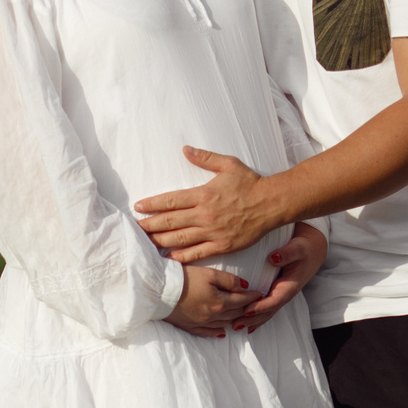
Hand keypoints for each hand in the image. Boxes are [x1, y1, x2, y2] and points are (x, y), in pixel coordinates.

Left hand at [134, 147, 289, 262]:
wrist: (272, 203)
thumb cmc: (251, 183)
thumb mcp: (228, 164)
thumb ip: (205, 158)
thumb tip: (185, 149)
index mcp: (204, 194)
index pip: (171, 200)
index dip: (152, 205)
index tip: (138, 207)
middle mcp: (205, 215)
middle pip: (170, 222)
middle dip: (150, 225)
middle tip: (135, 229)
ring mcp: (213, 232)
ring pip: (179, 239)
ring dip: (160, 241)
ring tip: (146, 243)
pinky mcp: (222, 245)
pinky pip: (197, 253)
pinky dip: (181, 256)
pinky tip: (169, 257)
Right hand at [167, 264, 255, 338]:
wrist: (158, 291)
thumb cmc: (183, 278)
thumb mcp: (209, 273)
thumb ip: (229, 280)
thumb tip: (244, 286)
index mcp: (219, 302)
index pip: (242, 301)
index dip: (253, 297)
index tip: (261, 293)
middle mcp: (212, 316)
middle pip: (235, 313)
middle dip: (247, 308)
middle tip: (255, 304)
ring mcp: (201, 323)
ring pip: (224, 324)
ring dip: (235, 320)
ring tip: (242, 315)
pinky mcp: (189, 326)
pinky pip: (208, 333)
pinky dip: (217, 332)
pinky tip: (223, 332)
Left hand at [233, 223, 325, 334]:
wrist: (311, 252)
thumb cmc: (303, 249)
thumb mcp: (298, 248)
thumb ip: (287, 253)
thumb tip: (273, 258)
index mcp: (290, 286)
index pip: (275, 300)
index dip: (261, 306)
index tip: (247, 310)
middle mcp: (285, 294)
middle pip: (269, 311)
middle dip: (252, 319)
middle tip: (236, 324)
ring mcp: (280, 295)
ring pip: (266, 312)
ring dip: (252, 321)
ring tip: (236, 327)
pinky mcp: (276, 293)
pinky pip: (266, 308)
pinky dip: (256, 317)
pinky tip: (246, 324)